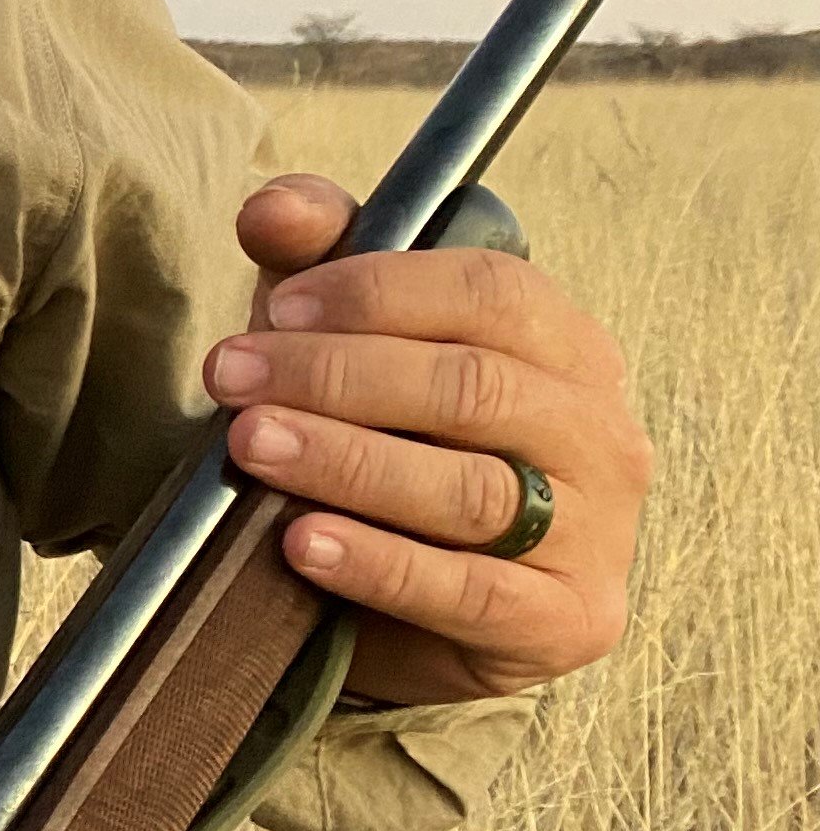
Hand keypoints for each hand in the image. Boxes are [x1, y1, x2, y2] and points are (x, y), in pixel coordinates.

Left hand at [209, 174, 652, 704]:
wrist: (416, 612)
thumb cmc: (388, 447)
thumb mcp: (348, 345)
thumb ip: (315, 261)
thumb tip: (270, 209)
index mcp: (565, 346)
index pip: (490, 291)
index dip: (376, 291)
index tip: (273, 306)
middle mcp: (599, 432)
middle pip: (471, 386)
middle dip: (336, 376)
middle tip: (230, 377)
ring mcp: (596, 531)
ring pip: (470, 490)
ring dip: (346, 463)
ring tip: (251, 446)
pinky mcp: (566, 621)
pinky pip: (469, 592)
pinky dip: (379, 566)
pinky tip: (301, 545)